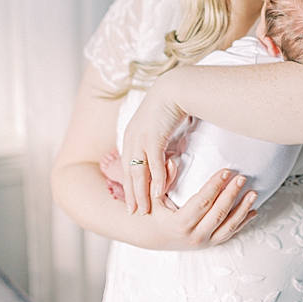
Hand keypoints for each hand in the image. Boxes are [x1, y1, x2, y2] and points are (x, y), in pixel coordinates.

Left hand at [120, 79, 187, 214]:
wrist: (174, 88)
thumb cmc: (170, 107)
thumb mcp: (158, 127)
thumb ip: (157, 143)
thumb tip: (164, 158)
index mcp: (130, 137)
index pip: (127, 167)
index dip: (128, 186)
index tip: (131, 201)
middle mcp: (131, 139)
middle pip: (129, 173)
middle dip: (131, 195)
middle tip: (133, 213)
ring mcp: (140, 139)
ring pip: (138, 172)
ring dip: (141, 193)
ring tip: (143, 210)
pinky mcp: (153, 138)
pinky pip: (154, 164)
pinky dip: (156, 180)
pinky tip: (159, 194)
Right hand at [140, 168, 257, 250]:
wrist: (149, 237)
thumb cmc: (150, 214)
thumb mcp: (151, 197)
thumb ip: (162, 179)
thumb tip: (171, 161)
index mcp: (179, 224)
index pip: (202, 201)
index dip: (215, 185)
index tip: (225, 171)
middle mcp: (194, 236)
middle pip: (219, 213)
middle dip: (232, 194)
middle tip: (241, 178)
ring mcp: (203, 242)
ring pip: (228, 226)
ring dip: (242, 209)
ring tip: (253, 194)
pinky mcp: (209, 243)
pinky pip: (229, 234)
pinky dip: (242, 222)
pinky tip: (252, 212)